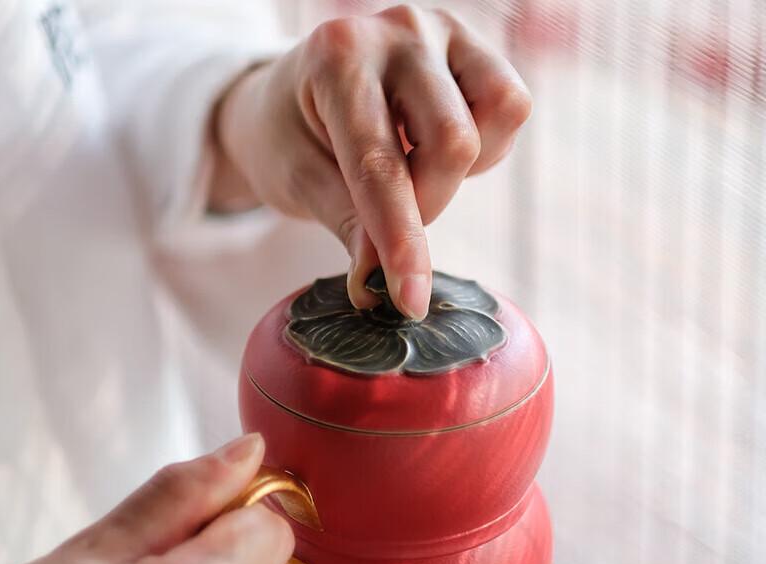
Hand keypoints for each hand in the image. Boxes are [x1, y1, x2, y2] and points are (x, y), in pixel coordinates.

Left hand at [210, 4, 530, 319]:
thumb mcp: (299, 180)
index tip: (411, 301)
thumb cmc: (287, 136)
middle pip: (452, 143)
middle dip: (426, 206)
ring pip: (496, 117)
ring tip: (414, 169)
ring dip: (458, 172)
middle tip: (390, 218)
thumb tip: (381, 282)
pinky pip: (510, 108)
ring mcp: (442, 30)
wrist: (293, 93)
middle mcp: (397, 31)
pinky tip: (435, 148)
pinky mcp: (473, 46)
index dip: (401, 241)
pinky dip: (483, 148)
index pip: (380, 166)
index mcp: (337, 58)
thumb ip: (347, 223)